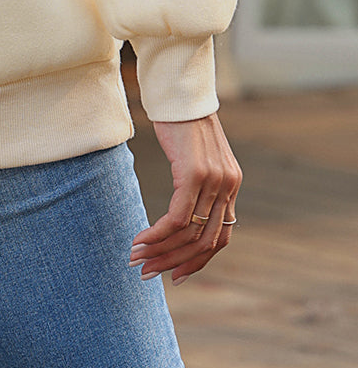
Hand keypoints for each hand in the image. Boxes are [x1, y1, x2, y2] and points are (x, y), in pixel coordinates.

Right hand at [129, 113, 240, 285]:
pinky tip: (139, 240)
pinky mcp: (194, 174)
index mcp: (231, 185)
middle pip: (204, 242)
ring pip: (189, 234)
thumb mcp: (196, 156)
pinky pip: (177, 217)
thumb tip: (183, 208)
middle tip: (146, 274)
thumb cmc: (181, 121)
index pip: (220, 239)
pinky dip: (157, 234)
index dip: (197, 262)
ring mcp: (213, 181)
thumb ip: (199, 182)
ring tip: (136, 260)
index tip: (175, 277)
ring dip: (160, 252)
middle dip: (173, 262)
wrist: (180, 91)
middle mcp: (228, 187)